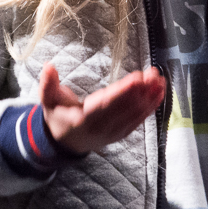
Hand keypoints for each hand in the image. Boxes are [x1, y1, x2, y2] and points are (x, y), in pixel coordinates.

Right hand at [39, 63, 165, 154]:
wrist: (66, 142)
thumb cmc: (58, 117)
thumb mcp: (48, 101)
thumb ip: (47, 84)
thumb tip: (49, 66)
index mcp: (83, 120)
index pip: (105, 105)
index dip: (122, 92)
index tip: (136, 79)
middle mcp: (101, 128)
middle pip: (124, 108)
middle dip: (141, 90)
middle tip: (152, 74)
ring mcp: (113, 132)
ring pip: (134, 114)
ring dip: (149, 97)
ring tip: (160, 80)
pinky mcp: (122, 132)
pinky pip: (138, 120)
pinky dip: (150, 107)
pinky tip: (159, 94)